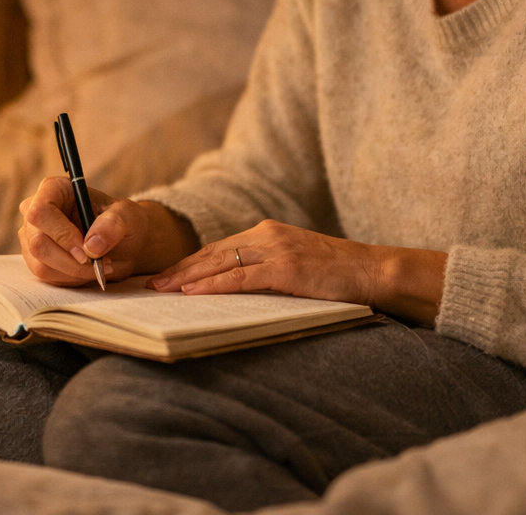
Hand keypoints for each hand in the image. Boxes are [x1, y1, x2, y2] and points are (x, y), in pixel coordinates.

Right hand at [18, 177, 150, 286]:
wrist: (125, 242)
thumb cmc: (122, 221)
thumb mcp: (127, 215)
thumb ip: (113, 224)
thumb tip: (91, 245)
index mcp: (55, 189)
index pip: (40, 211)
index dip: (60, 233)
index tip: (84, 250)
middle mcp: (37, 211)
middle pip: (38, 242)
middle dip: (70, 260)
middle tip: (96, 263)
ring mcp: (33, 237)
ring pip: (41, 264)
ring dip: (74, 272)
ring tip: (98, 265)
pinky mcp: (36, 259)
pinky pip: (47, 276)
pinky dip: (71, 278)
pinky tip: (88, 270)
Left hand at [148, 219, 447, 324]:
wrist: (373, 270)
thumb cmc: (337, 273)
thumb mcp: (295, 262)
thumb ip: (266, 267)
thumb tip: (233, 287)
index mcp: (266, 232)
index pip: (218, 247)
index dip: (189, 262)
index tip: (166, 275)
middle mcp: (266, 234)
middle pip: (212, 252)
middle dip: (179, 269)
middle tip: (152, 284)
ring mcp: (275, 249)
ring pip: (220, 262)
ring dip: (187, 278)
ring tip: (162, 290)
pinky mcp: (285, 268)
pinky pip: (240, 278)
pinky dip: (213, 285)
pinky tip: (194, 294)